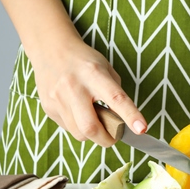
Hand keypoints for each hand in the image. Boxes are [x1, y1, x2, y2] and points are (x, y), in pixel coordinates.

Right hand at [32, 37, 146, 146]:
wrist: (50, 49)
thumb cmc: (83, 61)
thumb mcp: (105, 68)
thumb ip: (115, 93)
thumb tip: (123, 120)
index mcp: (94, 74)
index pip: (116, 98)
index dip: (130, 115)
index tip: (141, 129)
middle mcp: (74, 87)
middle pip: (91, 127)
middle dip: (107, 139)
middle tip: (114, 136)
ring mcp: (58, 99)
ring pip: (79, 133)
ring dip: (92, 134)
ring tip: (94, 120)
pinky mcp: (48, 108)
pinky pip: (68, 128)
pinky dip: (78, 127)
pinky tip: (78, 113)